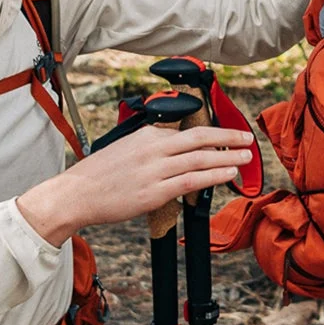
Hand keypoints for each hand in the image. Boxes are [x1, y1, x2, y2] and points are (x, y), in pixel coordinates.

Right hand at [15, 125, 254, 245]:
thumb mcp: (126, 148)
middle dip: (228, 136)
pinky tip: (229, 174)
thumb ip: (151, 146)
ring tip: (246, 157)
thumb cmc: (99, 175)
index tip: (228, 135)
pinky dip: (214, 175)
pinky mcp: (155, 192)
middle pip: (200, 137)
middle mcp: (154, 147)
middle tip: (247, 138)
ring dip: (228, 157)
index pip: (187, 130)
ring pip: (201, 158)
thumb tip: (174, 149)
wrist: (76, 194)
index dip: (212, 133)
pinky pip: (192, 181)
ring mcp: (155, 170)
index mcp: (148, 135)